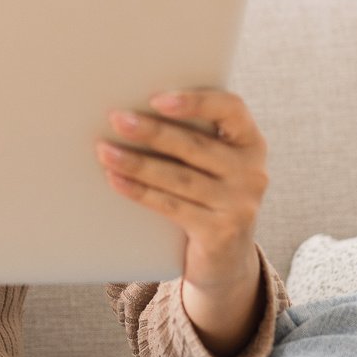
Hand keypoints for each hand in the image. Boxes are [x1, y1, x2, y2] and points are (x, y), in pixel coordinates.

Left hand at [93, 88, 269, 289]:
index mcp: (251, 143)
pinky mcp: (220, 232)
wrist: (225, 257)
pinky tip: (116, 180)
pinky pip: (172, 206)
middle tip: (116, 119)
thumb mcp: (214, 164)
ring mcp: (239, 204)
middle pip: (196, 146)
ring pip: (180, 178)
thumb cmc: (208, 194)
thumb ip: (193, 136)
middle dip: (152, 132)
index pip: (231, 109)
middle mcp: (252, 172)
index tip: (157, 99)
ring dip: (137, 163)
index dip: (195, 101)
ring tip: (105, 151)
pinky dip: (140, 192)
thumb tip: (134, 111)